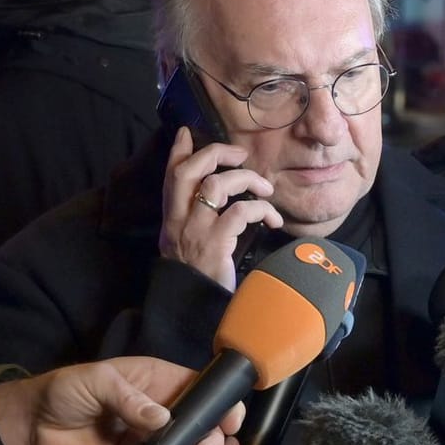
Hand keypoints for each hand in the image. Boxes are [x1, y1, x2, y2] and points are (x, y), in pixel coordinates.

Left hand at [0, 357, 241, 444]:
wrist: (32, 427)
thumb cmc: (68, 391)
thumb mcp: (98, 381)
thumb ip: (128, 399)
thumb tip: (162, 418)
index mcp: (159, 386)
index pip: (200, 392)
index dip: (219, 405)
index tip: (231, 421)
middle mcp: (160, 417)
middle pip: (198, 430)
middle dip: (209, 442)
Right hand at [159, 127, 284, 288]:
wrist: (196, 312)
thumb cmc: (201, 278)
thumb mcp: (191, 246)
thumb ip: (198, 221)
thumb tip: (219, 199)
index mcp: (172, 220)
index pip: (170, 177)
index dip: (178, 152)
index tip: (187, 132)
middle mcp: (178, 222)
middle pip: (188, 172)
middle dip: (215, 153)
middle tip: (240, 154)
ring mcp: (195, 232)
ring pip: (217, 185)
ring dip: (247, 179)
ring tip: (266, 189)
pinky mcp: (215, 245)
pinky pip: (240, 212)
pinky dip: (262, 210)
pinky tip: (274, 220)